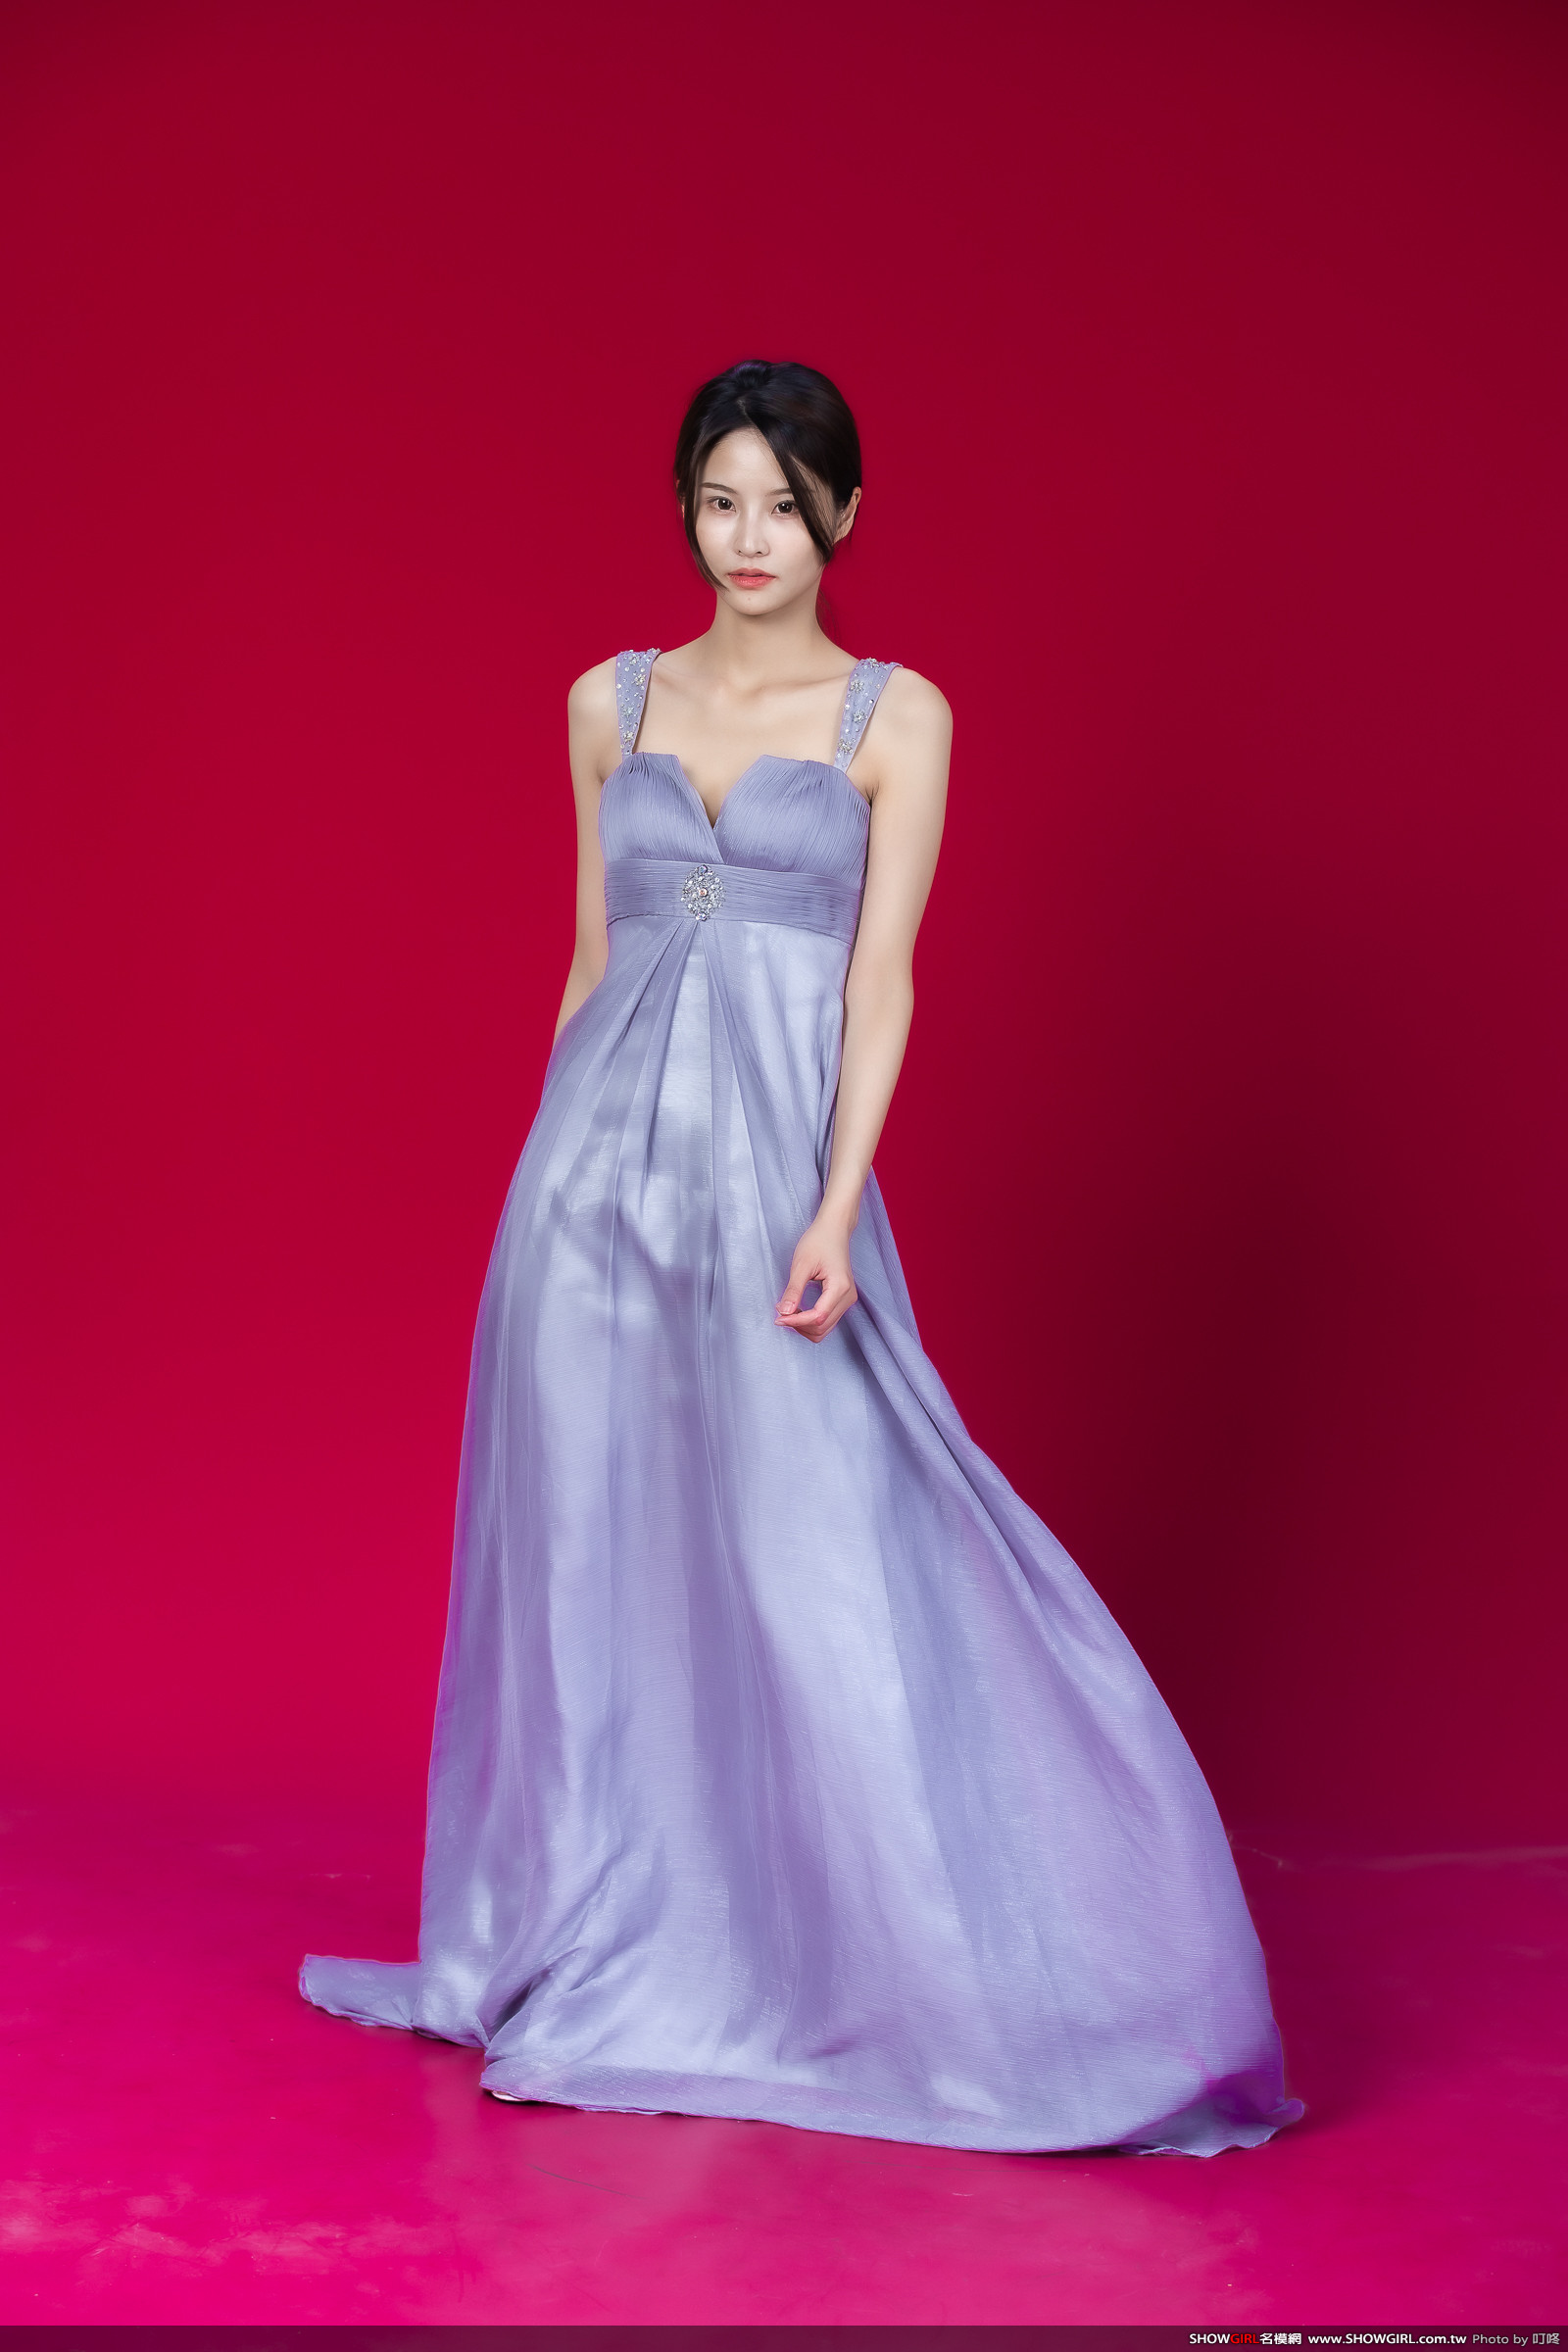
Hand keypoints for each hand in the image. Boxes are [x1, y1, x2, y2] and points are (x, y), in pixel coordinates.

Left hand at [775, 1214, 857, 1342]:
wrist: (833, 1230)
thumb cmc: (818, 1241)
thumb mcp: (801, 1264)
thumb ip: (793, 1290)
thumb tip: (784, 1313)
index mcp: (840, 1287)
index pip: (817, 1317)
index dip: (796, 1321)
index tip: (778, 1318)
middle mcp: (848, 1297)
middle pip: (822, 1327)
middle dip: (799, 1325)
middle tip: (781, 1314)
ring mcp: (848, 1299)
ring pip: (825, 1328)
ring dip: (805, 1326)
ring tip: (788, 1312)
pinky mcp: (843, 1299)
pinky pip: (827, 1320)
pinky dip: (811, 1321)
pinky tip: (798, 1310)